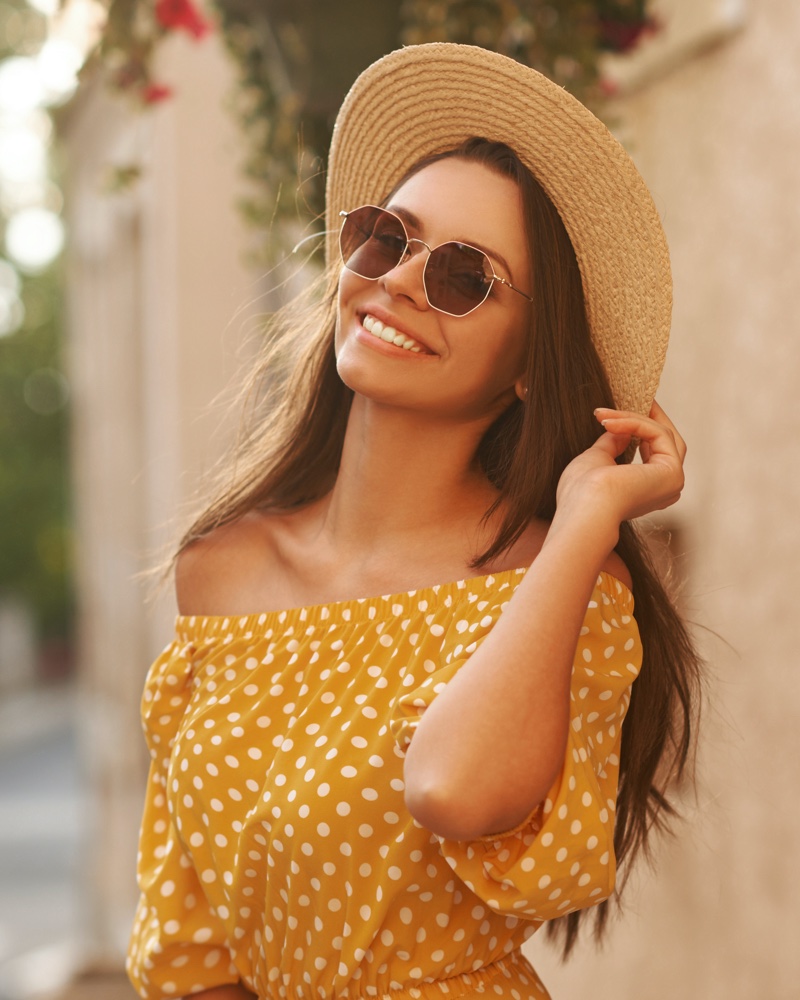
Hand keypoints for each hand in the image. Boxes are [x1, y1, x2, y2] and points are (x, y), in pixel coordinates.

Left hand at [555, 400, 686, 525]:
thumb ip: (613, 443)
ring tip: (604, 414)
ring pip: (661, 433)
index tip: (620, 411)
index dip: (641, 426)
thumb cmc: (581, 491)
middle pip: (666, 439)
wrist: (584, 508)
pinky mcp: (673, 473)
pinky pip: (658, 434)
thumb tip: (620, 428)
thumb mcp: (597, 459)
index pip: (654, 449)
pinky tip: (610, 422)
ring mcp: (672, 481)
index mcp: (648, 490)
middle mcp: (666, 488)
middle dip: (650, 415)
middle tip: (635, 395)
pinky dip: (634, 423)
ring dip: (633, 418)